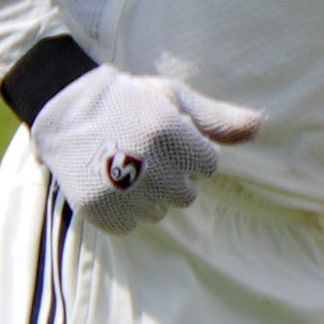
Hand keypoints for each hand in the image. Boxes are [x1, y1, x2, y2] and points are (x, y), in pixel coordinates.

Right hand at [30, 65, 260, 231]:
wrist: (62, 104)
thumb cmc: (129, 100)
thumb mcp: (175, 98)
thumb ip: (218, 119)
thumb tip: (262, 125)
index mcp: (168, 134)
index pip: (209, 164)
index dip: (191, 151)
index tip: (168, 137)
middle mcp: (145, 164)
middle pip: (187, 194)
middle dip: (173, 175)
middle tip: (144, 151)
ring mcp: (118, 189)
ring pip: (160, 212)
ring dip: (149, 195)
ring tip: (125, 165)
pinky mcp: (96, 207)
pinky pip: (130, 225)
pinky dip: (124, 211)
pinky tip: (111, 184)